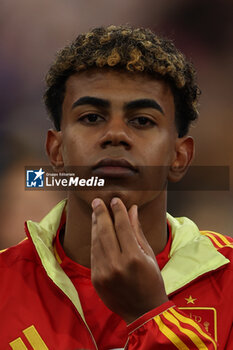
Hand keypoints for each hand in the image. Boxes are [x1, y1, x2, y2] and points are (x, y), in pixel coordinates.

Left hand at [91, 197, 168, 323]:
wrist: (142, 312)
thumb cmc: (152, 281)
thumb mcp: (149, 255)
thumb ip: (137, 231)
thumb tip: (132, 210)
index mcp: (134, 258)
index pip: (122, 227)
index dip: (118, 211)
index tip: (115, 200)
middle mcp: (116, 264)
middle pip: (105, 232)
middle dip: (101, 214)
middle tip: (97, 201)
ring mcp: (104, 273)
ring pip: (96, 242)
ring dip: (95, 226)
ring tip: (95, 213)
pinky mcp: (96, 279)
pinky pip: (94, 254)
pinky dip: (94, 241)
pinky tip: (96, 231)